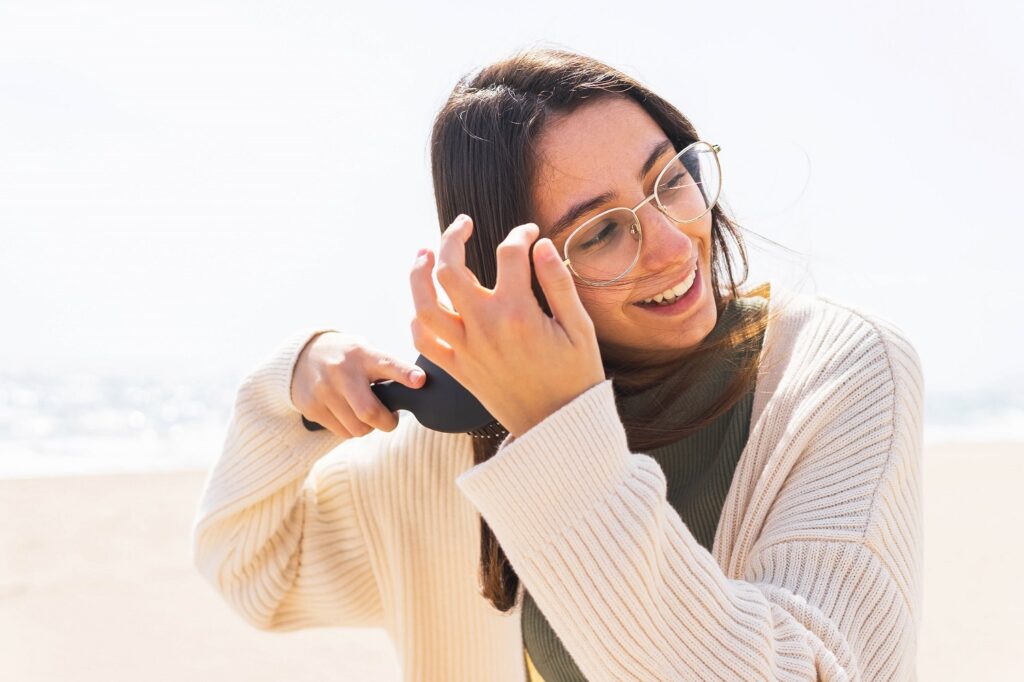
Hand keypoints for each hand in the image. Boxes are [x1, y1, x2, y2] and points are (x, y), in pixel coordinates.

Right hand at [290, 331, 426, 438]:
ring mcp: (324, 390)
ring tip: (365, 413)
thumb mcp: (365, 352)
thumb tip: (417, 387)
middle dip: (388, 422)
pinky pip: (342, 432)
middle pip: (369, 412)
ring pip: (357, 428)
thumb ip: (387, 369)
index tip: (420, 381)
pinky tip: (348, 414)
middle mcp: (341, 371)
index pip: (387, 364)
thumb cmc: (347, 358)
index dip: (405, 373)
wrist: (302, 357)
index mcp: (362, 354)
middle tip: (391, 419)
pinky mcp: (312, 407)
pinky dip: (351, 429)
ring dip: (368, 427)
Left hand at [408, 214, 605, 438]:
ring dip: (418, 273)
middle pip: (449, 269)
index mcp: (518, 313)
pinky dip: (418, 319)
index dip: (519, 235)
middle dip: (452, 237)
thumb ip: (558, 284)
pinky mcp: (458, 370)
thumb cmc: (575, 377)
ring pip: (423, 304)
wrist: (558, 428)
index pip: (509, 254)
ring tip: (425, 252)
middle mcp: (485, 327)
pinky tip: (426, 303)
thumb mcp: (580, 329)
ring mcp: (466, 349)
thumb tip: (540, 245)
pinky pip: (424, 341)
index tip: (528, 234)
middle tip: (463, 224)